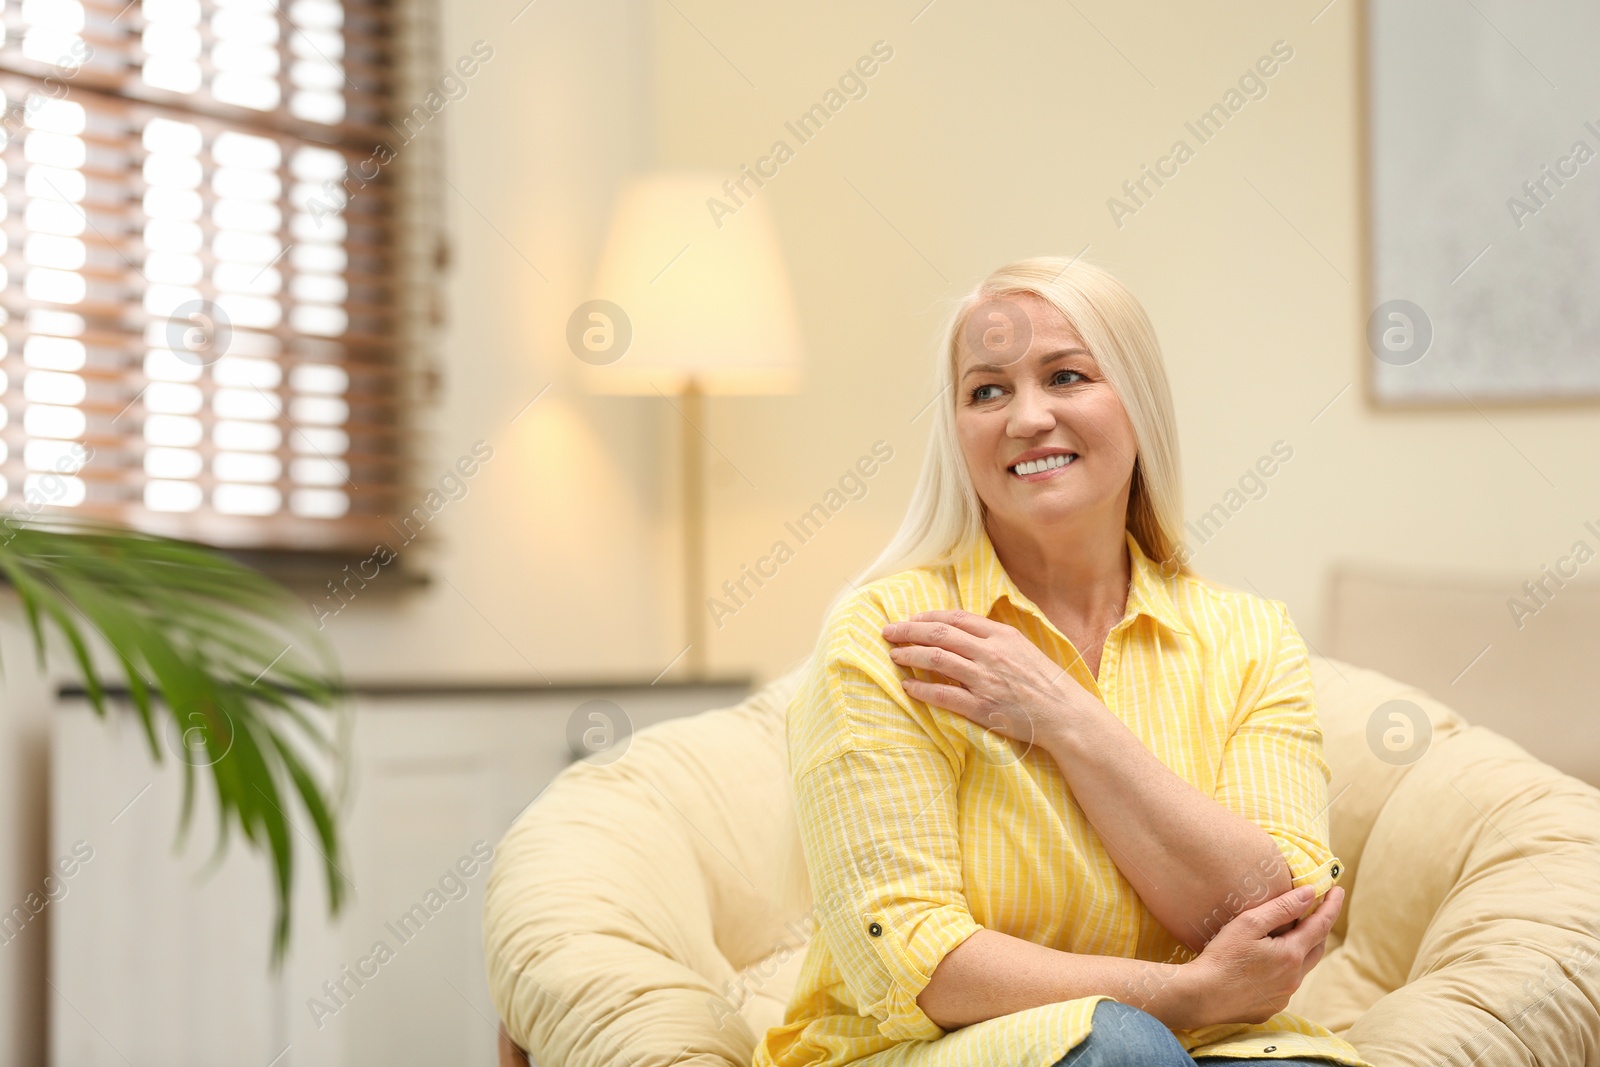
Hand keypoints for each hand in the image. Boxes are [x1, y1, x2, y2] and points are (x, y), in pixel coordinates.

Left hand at [880, 609, 1092, 752]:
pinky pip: (942, 695)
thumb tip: (961, 629)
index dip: (928, 617)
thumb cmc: (1044, 682)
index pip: (955, 618)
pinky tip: (907, 686)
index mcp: (1002, 635)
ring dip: (910, 655)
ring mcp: (985, 680)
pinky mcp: (981, 707)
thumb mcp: (1022, 648)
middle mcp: (991, 653)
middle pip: (939, 635)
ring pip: (936, 660)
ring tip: (894, 655)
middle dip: (908, 631)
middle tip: (889, 631)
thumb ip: (993, 637)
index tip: (910, 619)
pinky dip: (921, 689)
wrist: (1065, 714)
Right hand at [1183, 884, 1344, 1026]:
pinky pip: (1283, 986)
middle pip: (1316, 949)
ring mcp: (1283, 996)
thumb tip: (1309, 894)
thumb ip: (1282, 908)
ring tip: (1287, 938)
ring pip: (1300, 969)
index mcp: (1292, 954)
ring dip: (1300, 951)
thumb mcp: (1249, 924)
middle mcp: (1294, 978)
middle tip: (1316, 912)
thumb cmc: (1222, 956)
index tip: (1338, 889)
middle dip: (1319, 929)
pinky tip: (1264, 966)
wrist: (1202, 996)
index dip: (1331, 906)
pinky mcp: (1270, 1008)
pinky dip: (1282, 971)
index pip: (1321, 925)